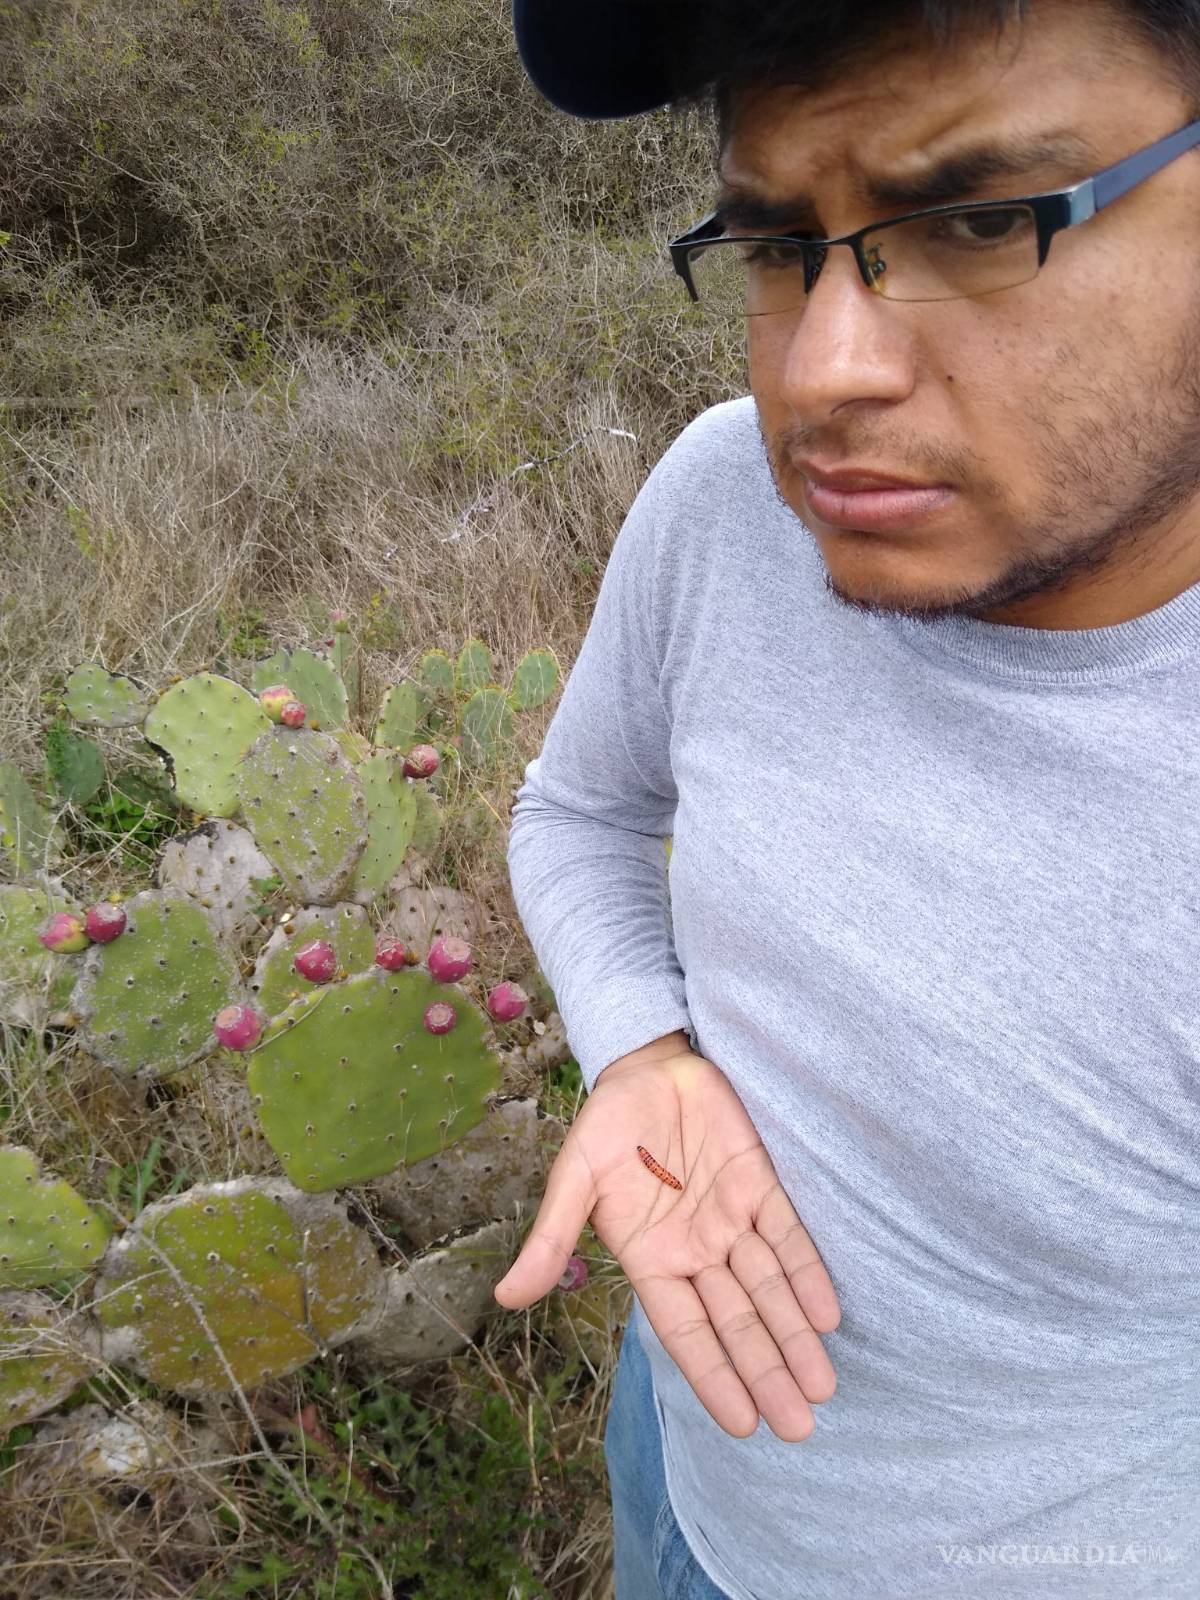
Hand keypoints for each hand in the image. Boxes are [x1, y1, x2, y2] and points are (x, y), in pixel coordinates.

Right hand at [492, 1037, 840, 1441]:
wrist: (646, 1063)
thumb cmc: (606, 1124)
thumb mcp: (573, 1178)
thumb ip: (552, 1239)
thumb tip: (506, 1298)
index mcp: (651, 1260)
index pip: (687, 1331)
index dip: (715, 1376)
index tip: (745, 1423)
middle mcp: (696, 1251)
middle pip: (737, 1322)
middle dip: (768, 1373)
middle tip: (800, 1428)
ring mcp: (730, 1219)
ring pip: (768, 1289)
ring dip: (795, 1336)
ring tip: (822, 1389)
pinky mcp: (759, 1184)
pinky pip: (787, 1236)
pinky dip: (808, 1273)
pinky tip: (827, 1314)